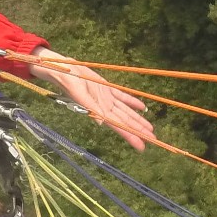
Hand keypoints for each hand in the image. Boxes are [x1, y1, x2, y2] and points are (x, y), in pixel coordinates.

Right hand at [37, 53, 155, 151]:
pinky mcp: (106, 88)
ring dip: (138, 119)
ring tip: (150, 129)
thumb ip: (90, 107)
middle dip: (139, 131)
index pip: (119, 126)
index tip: (142, 147)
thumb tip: (102, 123)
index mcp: (99, 111)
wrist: (63, 70)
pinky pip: (122, 96)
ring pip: (126, 111)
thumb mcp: (78, 94)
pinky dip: (132, 102)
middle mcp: (105, 107)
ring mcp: (106, 98)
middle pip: (125, 121)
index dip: (131, 136)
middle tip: (153, 140)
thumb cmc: (68, 82)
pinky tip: (142, 107)